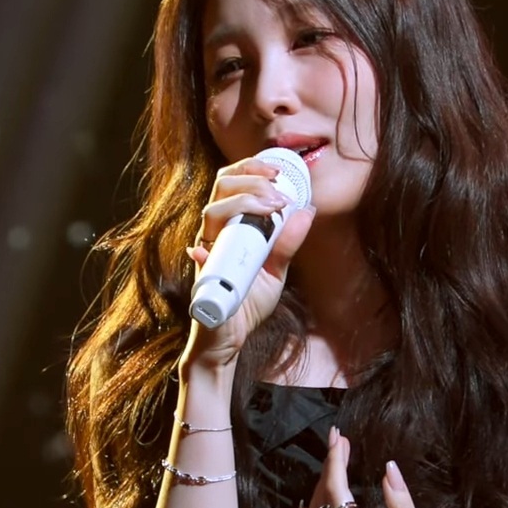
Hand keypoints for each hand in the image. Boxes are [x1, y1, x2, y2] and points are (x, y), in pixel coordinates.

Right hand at [182, 158, 315, 368]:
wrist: (229, 338)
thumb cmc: (247, 301)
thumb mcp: (276, 271)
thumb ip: (288, 244)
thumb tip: (307, 212)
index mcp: (231, 226)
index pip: (233, 183)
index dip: (252, 169)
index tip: (278, 171)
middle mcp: (215, 233)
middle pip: (221, 187)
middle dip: (251, 179)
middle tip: (278, 191)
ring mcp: (206, 252)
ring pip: (211, 212)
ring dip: (243, 203)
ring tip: (271, 208)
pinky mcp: (202, 274)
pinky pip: (200, 256)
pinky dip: (208, 250)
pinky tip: (220, 249)